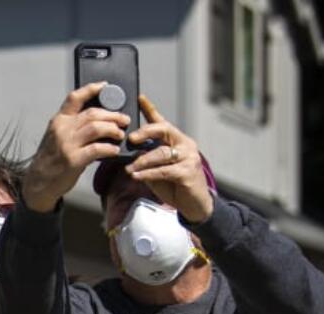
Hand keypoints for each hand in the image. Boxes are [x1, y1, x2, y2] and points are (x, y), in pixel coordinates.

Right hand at [23, 82, 129, 212]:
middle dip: (113, 115)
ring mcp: (67, 144)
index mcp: (58, 121)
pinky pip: (97, 149)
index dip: (91, 89)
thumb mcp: (56, 137)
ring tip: (120, 134)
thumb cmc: (50, 160)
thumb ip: (73, 126)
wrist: (38, 182)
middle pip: (93, 113)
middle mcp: (62, 129)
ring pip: (96, 128)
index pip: (75, 98)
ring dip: (113, 130)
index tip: (105, 86)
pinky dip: (109, 148)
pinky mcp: (73, 160)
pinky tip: (114, 150)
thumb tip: (99, 120)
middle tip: (123, 120)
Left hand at [123, 95, 213, 222]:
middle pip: (164, 130)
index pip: (162, 122)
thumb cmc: (175, 186)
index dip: (150, 109)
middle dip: (145, 132)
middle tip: (130, 138)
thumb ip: (146, 160)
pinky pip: (164, 170)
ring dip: (142, 161)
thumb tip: (129, 154)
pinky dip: (148, 173)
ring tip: (129, 168)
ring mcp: (189, 157)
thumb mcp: (157, 170)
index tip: (139, 98)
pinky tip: (136, 176)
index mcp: (176, 140)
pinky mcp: (188, 172)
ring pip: (161, 153)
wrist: (194, 205)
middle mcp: (185, 144)